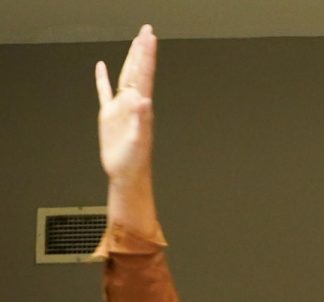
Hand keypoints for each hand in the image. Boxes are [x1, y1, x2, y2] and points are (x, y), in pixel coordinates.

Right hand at [95, 24, 156, 183]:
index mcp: (140, 107)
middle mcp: (132, 104)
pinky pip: (104, 92)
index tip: (150, 36)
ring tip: (134, 44)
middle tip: (147, 31)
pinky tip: (101, 67)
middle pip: (137, 70)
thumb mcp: (138, 141)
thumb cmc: (135, 162)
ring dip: (129, 59)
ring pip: (124, 76)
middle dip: (142, 50)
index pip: (144, 74)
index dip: (146, 54)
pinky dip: (102, 78)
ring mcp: (120, 108)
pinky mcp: (109, 116)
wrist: (127, 176)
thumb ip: (141, 120)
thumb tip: (144, 100)